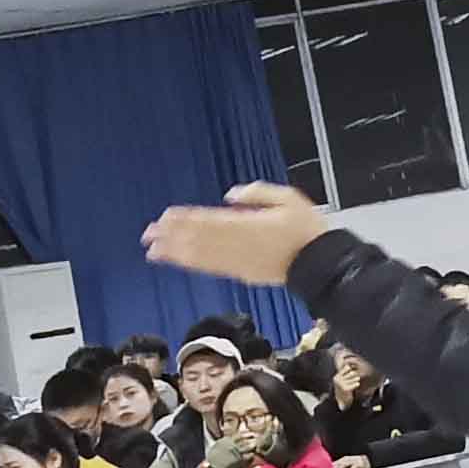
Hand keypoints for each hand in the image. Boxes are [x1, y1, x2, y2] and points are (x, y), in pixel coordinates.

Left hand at [146, 183, 332, 287]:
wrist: (320, 264)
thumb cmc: (307, 230)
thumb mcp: (289, 198)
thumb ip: (258, 193)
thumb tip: (231, 195)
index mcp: (248, 224)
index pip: (209, 220)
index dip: (185, 219)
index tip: (166, 216)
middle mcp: (238, 244)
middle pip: (198, 239)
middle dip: (172, 236)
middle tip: (148, 233)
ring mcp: (238, 261)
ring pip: (201, 256)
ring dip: (176, 252)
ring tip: (153, 250)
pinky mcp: (241, 274)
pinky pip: (211, 268)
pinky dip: (192, 265)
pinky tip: (179, 262)